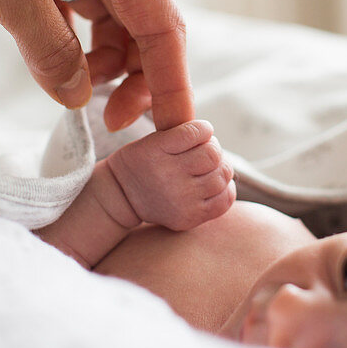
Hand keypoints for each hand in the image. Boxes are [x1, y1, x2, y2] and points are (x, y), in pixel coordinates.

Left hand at [0, 0, 192, 131]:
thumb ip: (52, 50)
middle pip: (141, 26)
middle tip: (111, 123)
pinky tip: (57, 72)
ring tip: (77, 97)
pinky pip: (70, 18)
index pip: (161, 22)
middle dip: (136, 78)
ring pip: (107, 25)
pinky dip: (69, 50)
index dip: (170, 80)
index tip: (171, 130)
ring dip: (101, 67)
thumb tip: (79, 96)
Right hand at [107, 120, 235, 230]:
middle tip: (204, 152)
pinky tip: (213, 184)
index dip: (204, 130)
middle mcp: (168, 176)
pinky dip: (225, 189)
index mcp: (156, 150)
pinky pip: (224, 200)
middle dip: (213, 149)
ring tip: (208, 169)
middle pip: (213, 156)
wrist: (122, 198)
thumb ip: (183, 134)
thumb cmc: (144, 162)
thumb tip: (216, 135)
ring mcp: (180, 200)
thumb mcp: (152, 139)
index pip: (196, 133)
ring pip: (222, 177)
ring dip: (220, 168)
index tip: (200, 132)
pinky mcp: (188, 217)